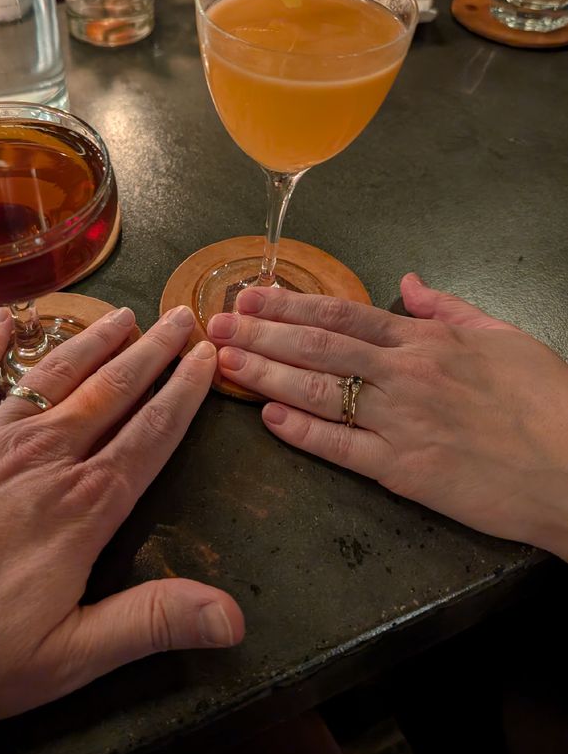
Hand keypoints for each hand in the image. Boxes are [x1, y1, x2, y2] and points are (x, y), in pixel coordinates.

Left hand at [0, 305, 242, 753]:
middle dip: (152, 352)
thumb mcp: (63, 661)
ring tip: (124, 314)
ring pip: (54, 376)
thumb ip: (149, 623)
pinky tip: (3, 318)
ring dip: (93, 340)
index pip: (150, 436)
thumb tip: (235, 616)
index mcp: (81, 508)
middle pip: (111, 392)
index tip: (208, 358)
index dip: (184, 393)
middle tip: (182, 318)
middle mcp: (41, 459)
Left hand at [207, 275, 567, 559]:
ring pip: (318, 393)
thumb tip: (407, 282)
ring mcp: (401, 424)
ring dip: (267, 375)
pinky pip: (341, 449)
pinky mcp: (403, 472)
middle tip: (218, 324)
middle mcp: (405, 375)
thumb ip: (449, 307)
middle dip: (262, 334)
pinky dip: (302, 433)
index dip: (290, 304)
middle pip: (318, 348)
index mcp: (426, 341)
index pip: (342, 315)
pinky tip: (269, 418)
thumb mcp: (503, 338)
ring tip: (228, 362)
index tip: (252, 296)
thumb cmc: (546, 400)